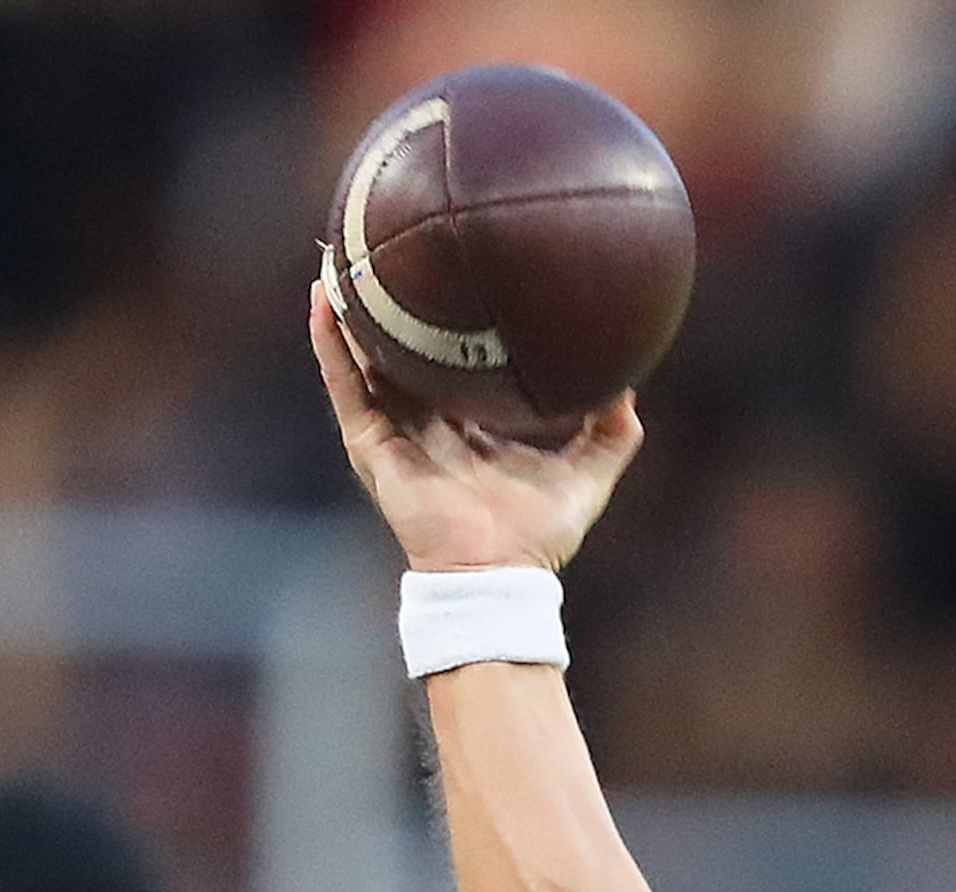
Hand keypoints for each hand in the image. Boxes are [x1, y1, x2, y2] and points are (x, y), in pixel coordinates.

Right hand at [309, 285, 643, 573]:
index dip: (442, 329)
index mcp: (464, 429)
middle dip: (387, 312)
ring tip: (337, 261)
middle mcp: (423, 428)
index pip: (446, 368)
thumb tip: (631, 380)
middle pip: (396, 357)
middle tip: (385, 253)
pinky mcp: (372, 448)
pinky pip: (346, 387)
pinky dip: (331, 345)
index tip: (446, 280)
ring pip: (360, 363)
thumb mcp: (589, 471)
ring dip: (348, 315)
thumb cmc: (539, 536)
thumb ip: (613, 429)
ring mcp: (392, 436)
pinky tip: (325, 301)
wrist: (499, 573)